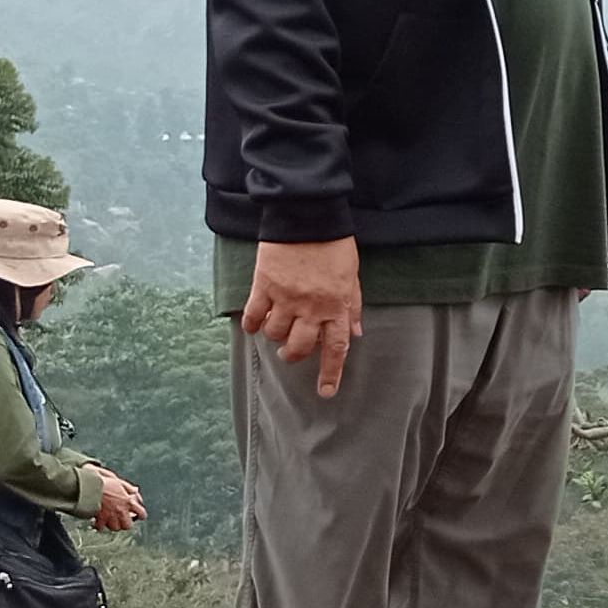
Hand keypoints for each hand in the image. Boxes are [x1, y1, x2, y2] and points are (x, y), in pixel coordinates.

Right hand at [91, 467, 147, 531]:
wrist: (89, 486)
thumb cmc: (104, 483)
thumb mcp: (120, 483)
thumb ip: (129, 489)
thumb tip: (135, 491)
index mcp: (128, 502)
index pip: (141, 513)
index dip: (141, 515)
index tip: (139, 516)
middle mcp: (121, 511)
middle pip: (127, 525)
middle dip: (125, 524)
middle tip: (122, 520)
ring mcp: (111, 516)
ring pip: (115, 528)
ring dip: (113, 525)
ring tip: (109, 521)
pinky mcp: (100, 519)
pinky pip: (101, 527)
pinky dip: (99, 526)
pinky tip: (97, 523)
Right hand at [241, 236, 363, 397]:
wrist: (307, 216)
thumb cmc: (333, 246)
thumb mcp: (352, 276)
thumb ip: (353, 306)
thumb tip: (356, 332)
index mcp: (337, 305)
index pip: (336, 348)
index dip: (331, 372)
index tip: (325, 392)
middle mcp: (312, 307)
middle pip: (299, 347)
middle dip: (293, 356)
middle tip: (288, 354)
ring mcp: (286, 297)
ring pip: (275, 334)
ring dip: (274, 336)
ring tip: (275, 327)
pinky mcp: (264, 285)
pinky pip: (253, 315)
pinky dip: (251, 323)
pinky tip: (253, 323)